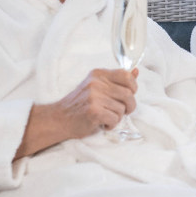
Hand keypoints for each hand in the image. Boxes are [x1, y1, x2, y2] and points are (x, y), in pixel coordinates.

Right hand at [15, 68, 138, 159]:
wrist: (59, 118)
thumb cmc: (80, 104)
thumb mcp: (96, 87)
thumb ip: (116, 80)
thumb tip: (136, 71)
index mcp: (98, 74)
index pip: (126, 75)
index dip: (133, 87)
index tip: (128, 95)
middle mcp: (96, 83)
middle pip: (128, 94)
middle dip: (129, 106)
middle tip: (122, 111)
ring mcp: (94, 97)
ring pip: (122, 109)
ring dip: (117, 117)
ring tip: (106, 117)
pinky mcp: (94, 111)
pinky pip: (115, 119)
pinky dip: (111, 124)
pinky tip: (102, 123)